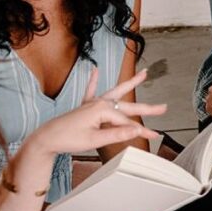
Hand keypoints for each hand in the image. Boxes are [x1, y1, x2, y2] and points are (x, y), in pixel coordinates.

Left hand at [30, 69, 165, 157]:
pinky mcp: (85, 107)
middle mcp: (99, 103)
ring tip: (142, 74)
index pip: (127, 122)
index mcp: (102, 109)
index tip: (154, 136)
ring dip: (129, 83)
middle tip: (164, 107)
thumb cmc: (68, 138)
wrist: (47, 138)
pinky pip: (91, 91)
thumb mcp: (94, 139)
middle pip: (128, 106)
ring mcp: (92, 103)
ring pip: (115, 92)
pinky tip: (96, 71)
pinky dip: (94, 81)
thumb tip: (135, 130)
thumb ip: (116, 134)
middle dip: (147, 108)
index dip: (141, 130)